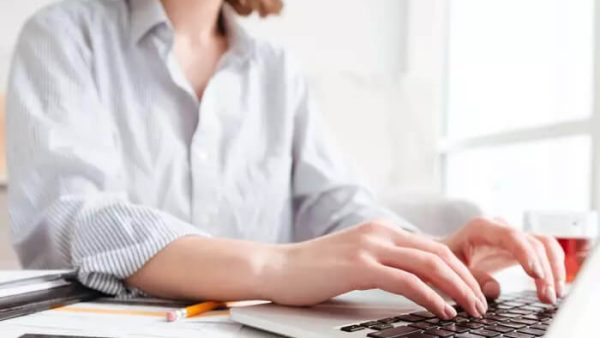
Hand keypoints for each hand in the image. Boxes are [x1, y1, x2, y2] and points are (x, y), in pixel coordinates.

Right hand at [262, 221, 487, 318]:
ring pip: (429, 264)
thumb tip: (413, 282)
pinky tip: (443, 312)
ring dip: (457, 289)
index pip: (433, 246)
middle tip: (482, 303)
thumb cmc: (313, 270)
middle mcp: (380, 233)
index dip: (459, 269)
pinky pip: (406, 281)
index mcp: (382, 230)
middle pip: (439, 252)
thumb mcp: (355, 259)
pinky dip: (431, 297)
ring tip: (471, 310)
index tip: (473, 290)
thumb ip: (383, 263)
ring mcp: (370, 247)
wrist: (276, 267)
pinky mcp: (360, 266)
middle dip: (466, 280)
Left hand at [442, 217, 565, 303]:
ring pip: (544, 245)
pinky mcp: (520, 246)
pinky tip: (554, 287)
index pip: (511, 236)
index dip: (526, 254)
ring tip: (553, 295)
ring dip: (553, 269)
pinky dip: (552, 267)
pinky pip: (543, 251)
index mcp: (481, 228)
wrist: (443, 254)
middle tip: (546, 297)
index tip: (536, 275)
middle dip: (543, 270)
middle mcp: (500, 227)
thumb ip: (473, 278)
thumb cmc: (446, 259)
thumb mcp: (453, 269)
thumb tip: (496, 290)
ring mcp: (512, 235)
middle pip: (532, 243)